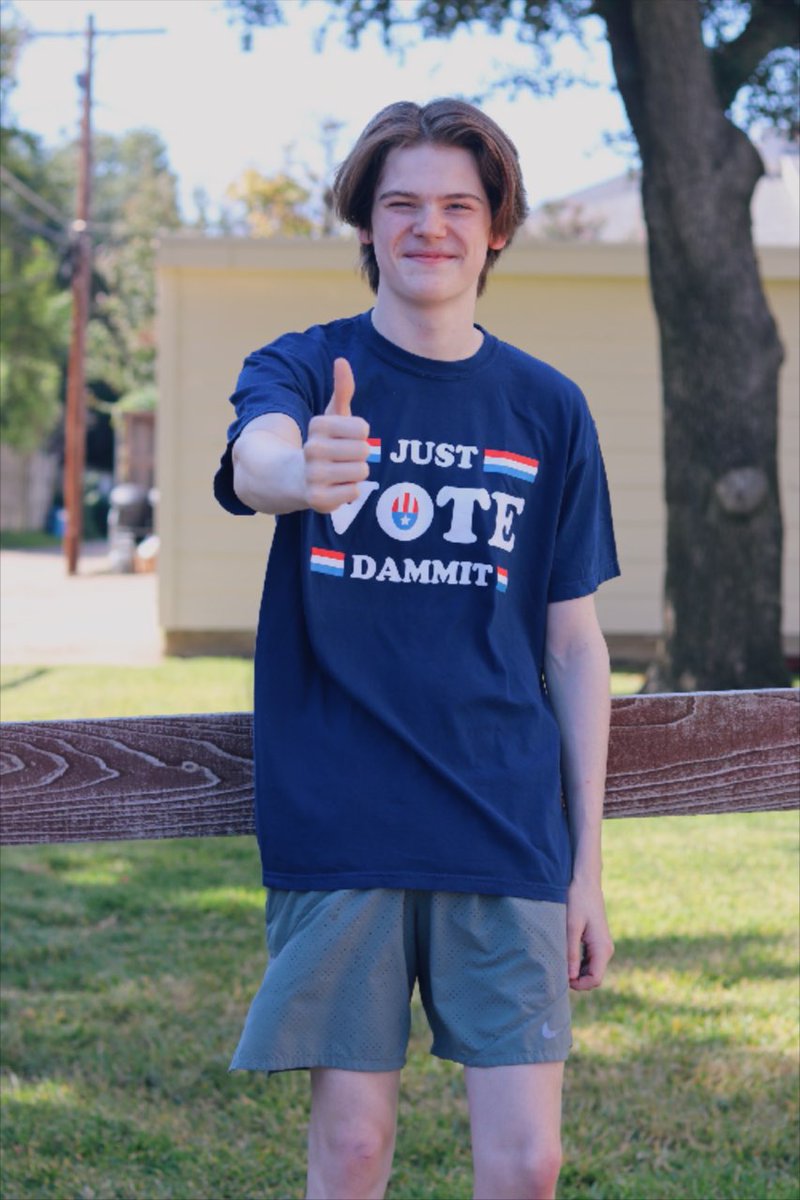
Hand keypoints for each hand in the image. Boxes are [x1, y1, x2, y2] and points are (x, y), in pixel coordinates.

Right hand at [303, 357, 370, 513]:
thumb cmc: (321, 445)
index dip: (359, 435)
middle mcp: (313, 449)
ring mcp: (314, 475)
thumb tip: (342, 361)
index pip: (362, 428)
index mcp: (318, 426)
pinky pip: (355, 492)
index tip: (344, 439)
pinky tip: (334, 488)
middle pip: (364, 451)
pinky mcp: (318, 500)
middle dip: (359, 456)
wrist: (289, 478)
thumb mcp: (330, 417)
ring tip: (338, 473)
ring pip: (361, 472)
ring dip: (355, 474)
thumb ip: (341, 390)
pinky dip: (350, 491)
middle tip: (342, 459)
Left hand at [566, 876, 613, 990]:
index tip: (561, 977)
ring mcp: (602, 946)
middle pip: (593, 977)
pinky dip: (577, 963)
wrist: (586, 881)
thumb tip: (570, 977)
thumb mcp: (571, 926)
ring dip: (576, 971)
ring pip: (590, 970)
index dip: (579, 985)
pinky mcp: (596, 941)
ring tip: (558, 961)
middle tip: (556, 969)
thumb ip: (571, 952)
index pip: (595, 979)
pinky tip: (563, 954)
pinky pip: (588, 960)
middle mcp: (606, 950)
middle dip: (576, 979)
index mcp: (602, 948)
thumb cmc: (578, 900)